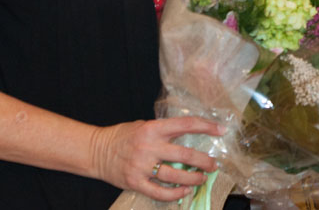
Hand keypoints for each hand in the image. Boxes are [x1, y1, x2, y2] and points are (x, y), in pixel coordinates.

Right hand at [92, 117, 224, 201]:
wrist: (97, 151)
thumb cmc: (124, 136)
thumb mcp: (144, 125)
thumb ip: (164, 131)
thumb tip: (190, 134)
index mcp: (153, 128)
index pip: (185, 124)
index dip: (206, 126)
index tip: (221, 130)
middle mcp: (149, 146)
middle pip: (185, 154)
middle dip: (204, 161)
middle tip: (214, 164)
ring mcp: (142, 166)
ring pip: (175, 176)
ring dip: (193, 178)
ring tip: (202, 178)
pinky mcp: (136, 182)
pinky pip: (160, 192)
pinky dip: (175, 193)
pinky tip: (185, 190)